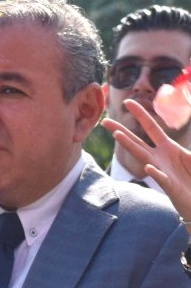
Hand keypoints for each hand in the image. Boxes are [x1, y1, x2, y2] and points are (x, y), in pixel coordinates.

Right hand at [104, 100, 190, 226]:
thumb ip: (189, 149)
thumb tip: (185, 140)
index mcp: (168, 148)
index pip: (151, 127)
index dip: (140, 114)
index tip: (128, 102)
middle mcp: (159, 158)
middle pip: (136, 141)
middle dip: (120, 130)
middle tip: (104, 121)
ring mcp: (161, 171)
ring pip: (142, 156)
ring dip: (130, 145)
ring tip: (117, 136)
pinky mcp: (169, 186)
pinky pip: (160, 178)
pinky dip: (155, 172)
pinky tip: (148, 167)